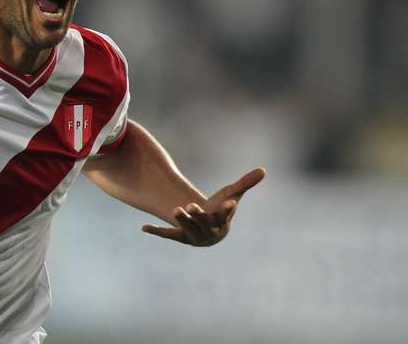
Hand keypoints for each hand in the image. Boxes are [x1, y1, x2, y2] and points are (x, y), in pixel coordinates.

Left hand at [142, 167, 265, 245]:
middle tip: (189, 205)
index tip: (229, 202)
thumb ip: (246, 183)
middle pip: (202, 223)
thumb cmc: (221, 210)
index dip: (227, 209)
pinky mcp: (181, 238)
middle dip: (196, 215)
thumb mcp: (232, 195)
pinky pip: (169, 235)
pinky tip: (144, 227)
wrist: (211, 231)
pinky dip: (157, 231)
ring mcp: (194, 236)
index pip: (225, 215)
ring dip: (180, 220)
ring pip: (185, 228)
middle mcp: (208, 232)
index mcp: (222, 221)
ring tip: (174, 209)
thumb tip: (264, 169)